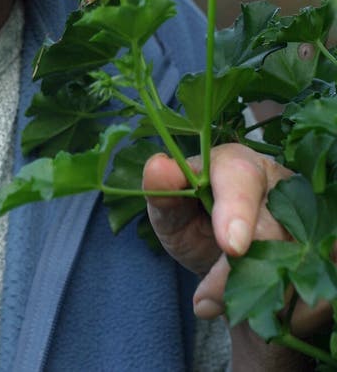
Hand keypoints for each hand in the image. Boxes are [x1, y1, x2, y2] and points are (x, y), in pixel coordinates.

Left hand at [142, 144, 328, 329]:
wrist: (227, 281)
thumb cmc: (197, 230)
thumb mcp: (171, 215)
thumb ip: (163, 193)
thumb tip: (158, 167)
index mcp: (238, 164)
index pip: (240, 174)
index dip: (236, 208)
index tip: (230, 246)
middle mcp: (281, 185)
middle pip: (271, 225)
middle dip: (236, 271)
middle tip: (206, 297)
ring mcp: (311, 220)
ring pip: (295, 262)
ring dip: (258, 296)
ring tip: (220, 304)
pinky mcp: (327, 256)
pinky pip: (320, 292)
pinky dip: (288, 313)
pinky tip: (263, 312)